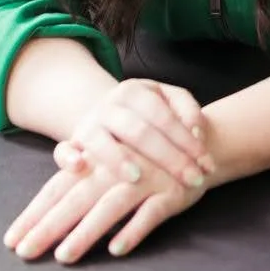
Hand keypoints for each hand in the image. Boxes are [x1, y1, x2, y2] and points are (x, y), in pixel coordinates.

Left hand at [3, 152, 205, 263]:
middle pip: (77, 197)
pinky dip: (135, 229)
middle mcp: (116, 171)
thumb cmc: (147, 157)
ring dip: (86, 231)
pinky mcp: (171, 192)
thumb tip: (48, 213)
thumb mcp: (114, 163)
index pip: (59, 189)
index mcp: (97, 163)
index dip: (35, 214)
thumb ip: (84, 182)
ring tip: (64, 255)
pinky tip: (117, 248)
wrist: (199, 142)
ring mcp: (144, 181)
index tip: (11, 241)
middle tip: (25, 252)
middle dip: (50, 226)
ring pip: (110, 206)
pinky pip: (151, 212)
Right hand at [49, 78, 213, 190]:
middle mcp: (109, 105)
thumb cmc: (147, 112)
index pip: (164, 116)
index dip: (188, 140)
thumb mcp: (168, 100)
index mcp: (136, 90)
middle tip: (192, 180)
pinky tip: (80, 168)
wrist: (107, 113)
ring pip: (100, 140)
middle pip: (139, 131)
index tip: (207, 164)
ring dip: (118, 159)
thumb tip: (197, 131)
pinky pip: (63, 150)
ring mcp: (88, 124)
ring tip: (137, 177)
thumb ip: (187, 109)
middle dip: (169, 158)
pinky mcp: (72, 143)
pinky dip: (68, 158)